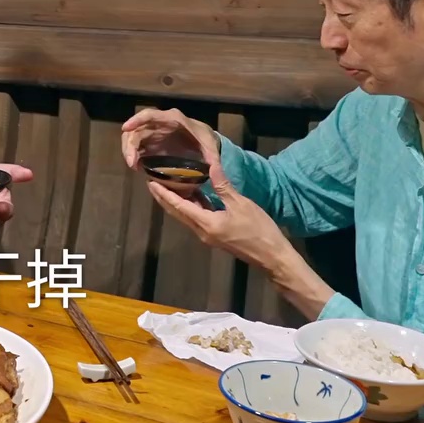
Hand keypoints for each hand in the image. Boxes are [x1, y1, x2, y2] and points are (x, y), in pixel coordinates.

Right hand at [120, 107, 219, 170]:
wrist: (203, 141)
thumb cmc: (205, 140)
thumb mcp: (211, 148)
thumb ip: (213, 159)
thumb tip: (214, 171)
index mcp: (173, 119)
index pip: (151, 115)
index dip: (137, 120)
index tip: (126, 128)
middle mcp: (159, 124)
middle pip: (137, 128)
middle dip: (130, 144)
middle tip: (131, 162)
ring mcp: (153, 134)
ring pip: (134, 138)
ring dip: (129, 151)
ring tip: (134, 166)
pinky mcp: (151, 144)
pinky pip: (138, 147)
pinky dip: (134, 156)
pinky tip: (137, 167)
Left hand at [147, 158, 334, 317]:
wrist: (272, 257)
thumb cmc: (258, 230)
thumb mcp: (241, 204)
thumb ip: (223, 186)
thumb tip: (211, 165)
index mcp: (206, 224)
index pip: (179, 206)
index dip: (164, 194)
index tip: (151, 182)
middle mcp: (202, 231)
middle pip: (178, 213)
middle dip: (164, 198)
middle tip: (152, 182)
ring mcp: (208, 235)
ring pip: (187, 216)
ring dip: (176, 202)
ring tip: (167, 185)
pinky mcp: (215, 236)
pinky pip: (197, 219)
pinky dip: (191, 206)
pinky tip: (192, 195)